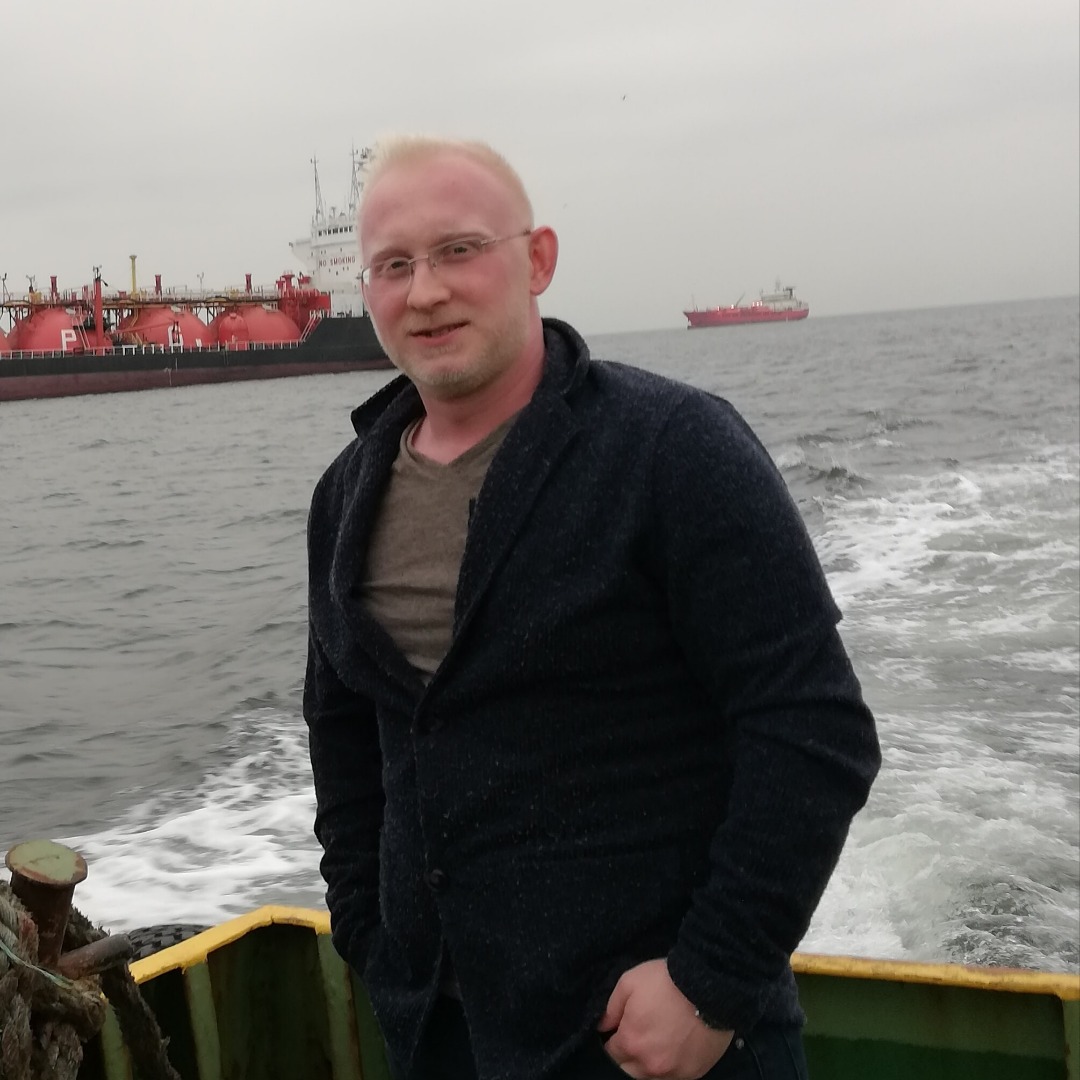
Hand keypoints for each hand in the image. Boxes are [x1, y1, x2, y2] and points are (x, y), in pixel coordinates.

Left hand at [597, 959, 733, 1078]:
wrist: (710, 987)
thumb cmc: (666, 981)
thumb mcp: (630, 982)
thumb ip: (611, 1008)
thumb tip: (602, 1026)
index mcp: (631, 1042)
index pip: (610, 1053)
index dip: (612, 1040)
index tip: (619, 1030)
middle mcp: (649, 1064)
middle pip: (628, 1070)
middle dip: (628, 1056)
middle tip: (638, 1035)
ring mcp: (673, 1072)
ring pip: (650, 1077)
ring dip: (648, 1063)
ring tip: (657, 1042)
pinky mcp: (694, 1073)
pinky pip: (674, 1077)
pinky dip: (670, 1066)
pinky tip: (674, 1048)